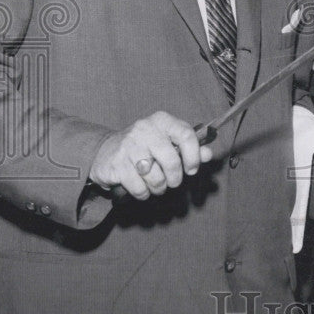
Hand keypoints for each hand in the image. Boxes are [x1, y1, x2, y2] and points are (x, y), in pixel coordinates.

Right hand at [89, 111, 212, 200]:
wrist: (105, 152)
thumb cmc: (144, 148)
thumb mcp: (167, 142)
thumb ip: (190, 148)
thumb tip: (208, 154)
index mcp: (162, 121)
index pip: (187, 135)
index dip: (193, 157)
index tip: (191, 169)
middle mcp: (145, 129)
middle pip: (172, 161)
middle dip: (175, 178)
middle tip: (172, 182)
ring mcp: (129, 145)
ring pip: (156, 177)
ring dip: (158, 187)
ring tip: (155, 184)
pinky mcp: (117, 163)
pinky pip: (139, 188)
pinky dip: (143, 193)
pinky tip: (141, 187)